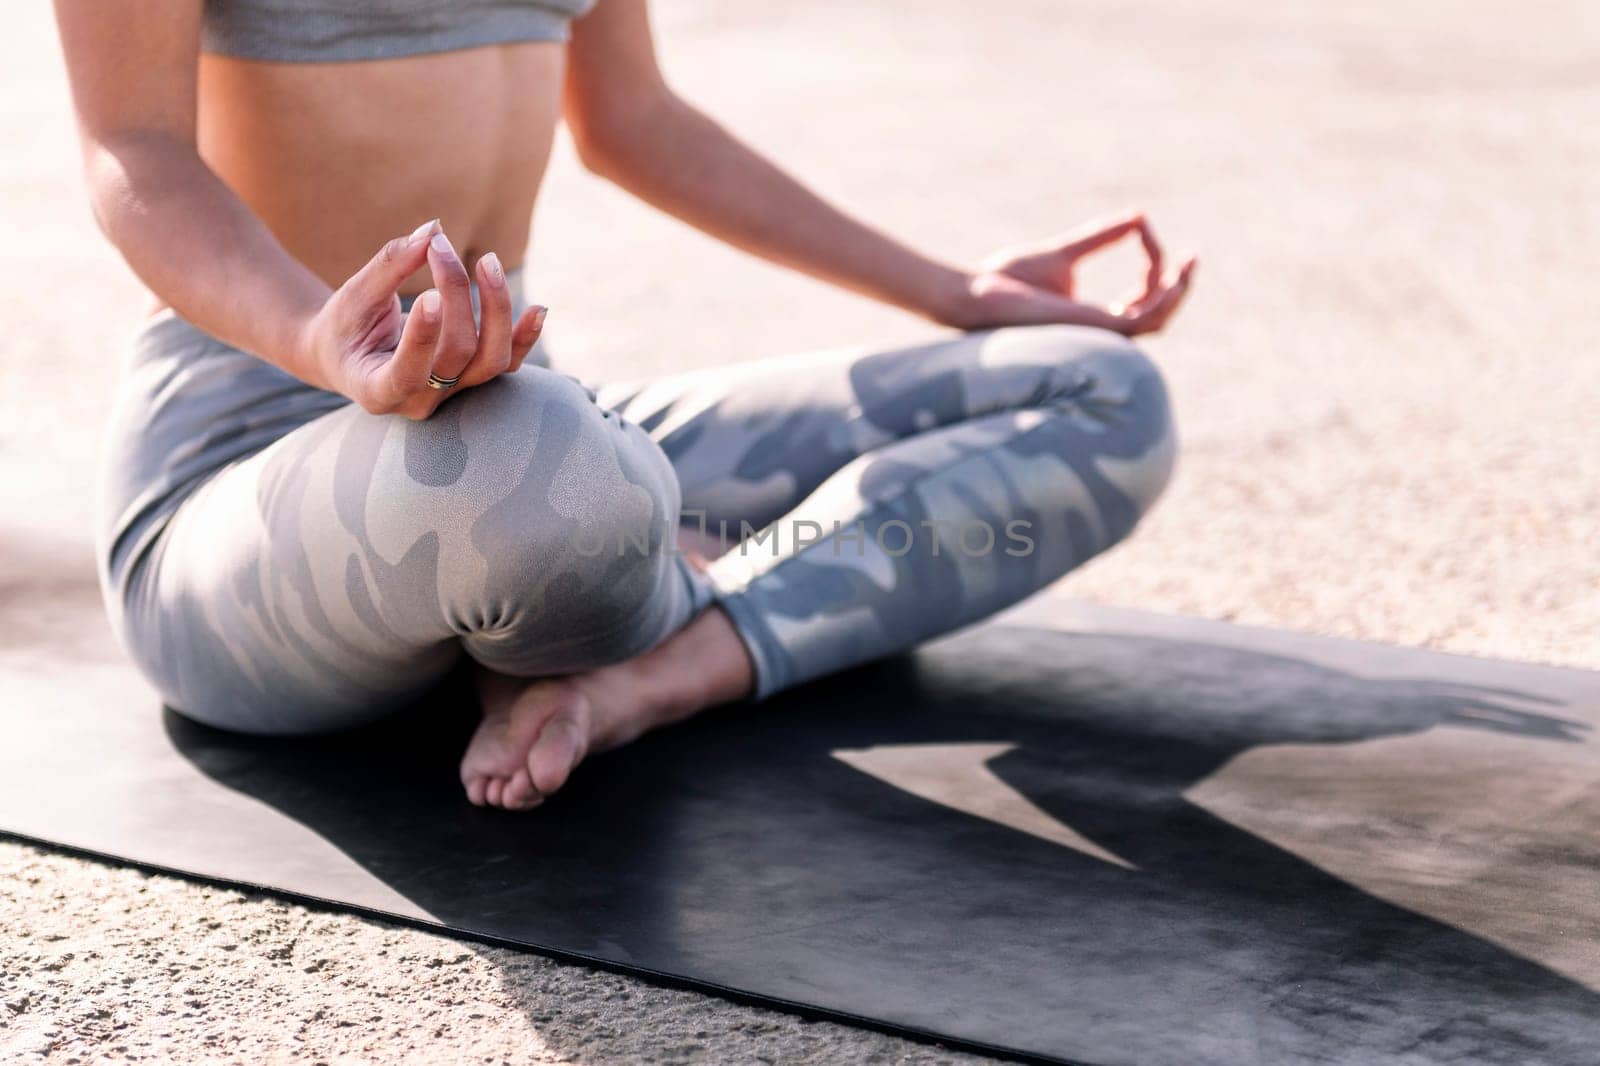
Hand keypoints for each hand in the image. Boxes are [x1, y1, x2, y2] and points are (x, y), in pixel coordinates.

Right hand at [298, 219, 546, 418]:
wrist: (349, 355)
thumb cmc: (345, 325)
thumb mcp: (354, 296)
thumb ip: (389, 266)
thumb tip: (433, 229)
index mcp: (377, 391)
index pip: (407, 374)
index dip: (422, 338)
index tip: (429, 294)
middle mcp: (419, 402)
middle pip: (457, 354)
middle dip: (455, 296)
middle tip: (440, 247)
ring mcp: (451, 395)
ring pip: (491, 361)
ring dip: (496, 309)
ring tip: (489, 262)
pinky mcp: (473, 380)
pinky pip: (508, 363)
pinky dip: (526, 337)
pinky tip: (539, 309)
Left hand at [941, 213, 1196, 336]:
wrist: (978, 293)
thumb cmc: (1008, 280)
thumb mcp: (1066, 251)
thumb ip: (1101, 237)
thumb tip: (1137, 216)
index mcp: (1094, 318)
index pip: (1141, 300)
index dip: (1154, 268)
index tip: (1143, 229)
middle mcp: (1099, 331)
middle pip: (1158, 316)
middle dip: (1179, 288)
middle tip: (1193, 258)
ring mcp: (1098, 334)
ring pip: (1157, 320)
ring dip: (1176, 293)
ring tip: (1185, 264)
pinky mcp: (1093, 328)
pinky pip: (1143, 320)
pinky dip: (1161, 298)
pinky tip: (1167, 273)